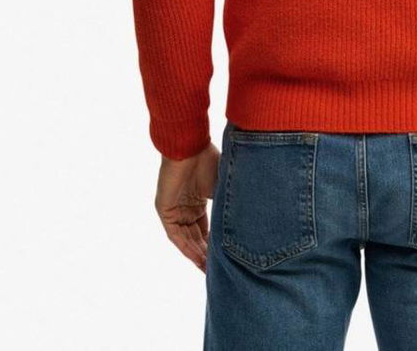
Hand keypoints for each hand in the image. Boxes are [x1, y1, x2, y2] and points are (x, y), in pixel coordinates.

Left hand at [154, 142, 219, 271]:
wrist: (190, 146)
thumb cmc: (209, 160)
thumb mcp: (223, 187)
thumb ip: (230, 204)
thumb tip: (252, 221)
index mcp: (198, 199)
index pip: (206, 228)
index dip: (215, 243)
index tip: (227, 257)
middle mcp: (185, 207)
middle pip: (196, 236)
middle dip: (207, 253)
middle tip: (219, 269)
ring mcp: (174, 209)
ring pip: (186, 239)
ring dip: (197, 254)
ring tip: (210, 269)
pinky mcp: (165, 210)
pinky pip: (175, 235)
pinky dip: (186, 247)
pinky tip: (198, 258)